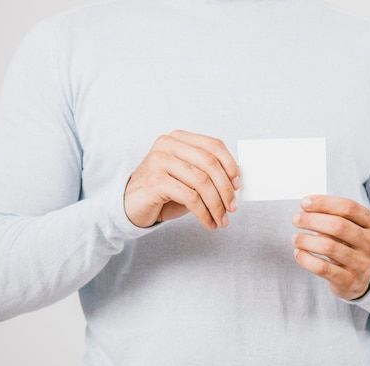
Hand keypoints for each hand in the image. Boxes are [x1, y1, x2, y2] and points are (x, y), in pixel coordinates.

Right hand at [124, 130, 240, 228]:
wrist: (131, 205)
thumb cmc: (165, 192)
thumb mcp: (189, 178)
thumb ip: (209, 173)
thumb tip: (238, 179)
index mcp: (179, 138)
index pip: (214, 145)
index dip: (230, 165)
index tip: (238, 186)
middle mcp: (168, 145)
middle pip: (210, 163)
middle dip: (225, 189)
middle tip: (233, 208)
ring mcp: (159, 161)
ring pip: (201, 182)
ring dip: (216, 205)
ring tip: (221, 220)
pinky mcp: (155, 181)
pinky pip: (190, 198)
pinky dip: (203, 213)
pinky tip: (208, 223)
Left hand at [292, 195, 369, 299]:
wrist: (362, 278)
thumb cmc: (351, 245)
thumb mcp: (352, 227)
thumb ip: (334, 215)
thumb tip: (307, 206)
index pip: (349, 207)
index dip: (324, 203)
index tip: (304, 203)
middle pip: (338, 226)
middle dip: (312, 220)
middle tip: (296, 219)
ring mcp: (363, 264)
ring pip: (329, 247)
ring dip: (306, 240)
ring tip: (295, 238)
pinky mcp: (349, 281)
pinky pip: (322, 268)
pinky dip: (306, 259)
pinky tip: (298, 253)